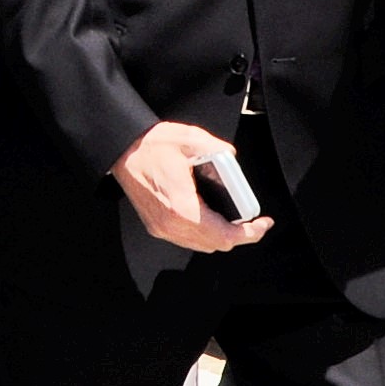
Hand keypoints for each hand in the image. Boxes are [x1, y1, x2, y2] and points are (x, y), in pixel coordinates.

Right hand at [112, 120, 272, 253]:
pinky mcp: (156, 226)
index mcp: (183, 207)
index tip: (262, 224)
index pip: (224, 235)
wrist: (122, 150)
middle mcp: (171, 223)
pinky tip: (212, 217)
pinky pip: (188, 239)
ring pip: (202, 245)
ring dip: (221, 236)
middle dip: (239, 236)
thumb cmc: (150, 146)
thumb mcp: (190, 139)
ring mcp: (162, 227)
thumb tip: (231, 156)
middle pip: (216, 244)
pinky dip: (205, 233)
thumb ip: (218, 148)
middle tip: (253, 221)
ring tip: (235, 219)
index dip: (249, 234)